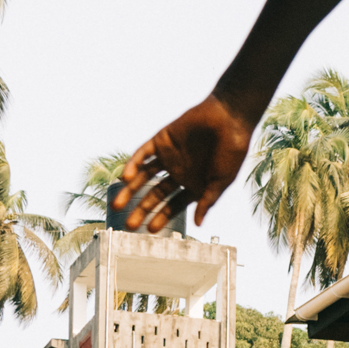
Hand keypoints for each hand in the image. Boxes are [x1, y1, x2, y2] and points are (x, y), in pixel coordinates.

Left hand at [120, 93, 254, 231]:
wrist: (230, 117)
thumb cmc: (232, 151)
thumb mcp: (221, 181)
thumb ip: (207, 200)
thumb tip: (197, 224)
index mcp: (194, 185)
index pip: (173, 205)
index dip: (161, 217)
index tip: (150, 230)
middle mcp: (180, 173)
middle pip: (155, 195)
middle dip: (142, 210)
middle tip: (128, 224)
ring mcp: (169, 157)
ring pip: (144, 177)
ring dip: (130, 190)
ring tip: (116, 206)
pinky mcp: (162, 140)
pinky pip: (143, 154)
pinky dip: (133, 165)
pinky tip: (125, 178)